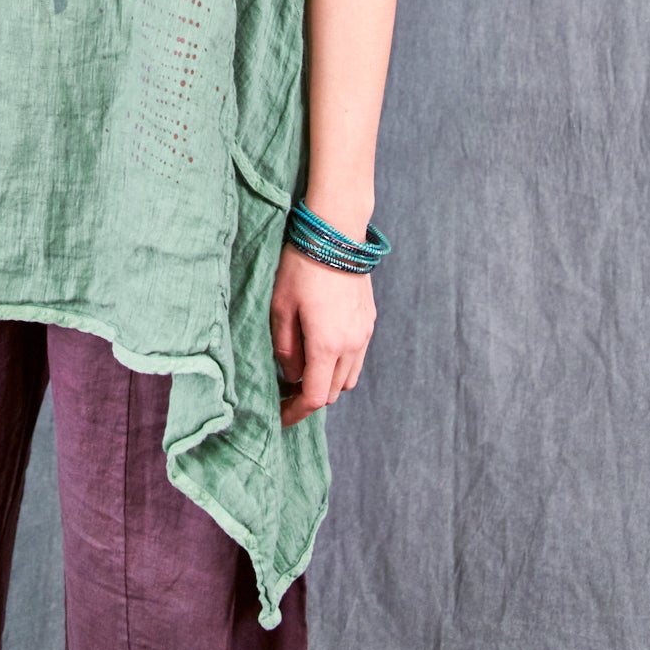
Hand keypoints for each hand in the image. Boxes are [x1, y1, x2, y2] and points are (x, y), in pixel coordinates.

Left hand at [270, 242, 375, 427]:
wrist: (336, 233)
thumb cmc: (301, 267)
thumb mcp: (280, 307)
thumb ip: (284, 348)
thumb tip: (291, 374)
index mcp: (326, 345)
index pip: (314, 398)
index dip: (295, 413)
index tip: (279, 417)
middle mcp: (351, 345)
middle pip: (333, 392)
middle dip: (310, 397)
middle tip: (286, 390)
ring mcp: (364, 333)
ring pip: (348, 378)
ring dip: (328, 381)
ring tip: (305, 368)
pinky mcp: (369, 321)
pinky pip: (357, 357)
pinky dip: (341, 363)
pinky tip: (323, 347)